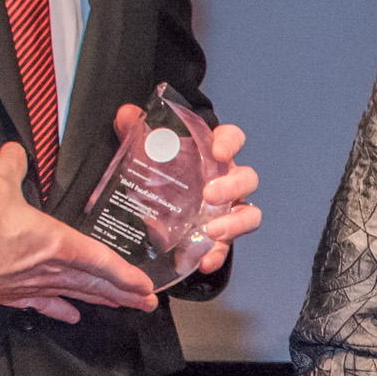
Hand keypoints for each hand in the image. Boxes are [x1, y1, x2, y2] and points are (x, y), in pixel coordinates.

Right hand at [0, 142, 158, 320]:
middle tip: (146, 304)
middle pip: (93, 284)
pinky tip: (72, 317)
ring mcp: (28, 285)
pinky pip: (42, 305)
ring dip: (100, 302)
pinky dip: (59, 310)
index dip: (125, 274)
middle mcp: (46, 269)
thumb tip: (16, 150)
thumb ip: (10, 164)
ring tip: (123, 308)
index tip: (146, 286)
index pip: (99, 260)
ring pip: (74, 295)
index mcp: (52, 243)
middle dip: (123, 294)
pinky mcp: (7, 295)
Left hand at [133, 107, 262, 282]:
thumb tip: (127, 114)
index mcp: (211, 155)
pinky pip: (227, 248)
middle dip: (233, 186)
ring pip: (249, 214)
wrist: (148, 212)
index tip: (218, 150)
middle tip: (210, 194)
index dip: (230, 142)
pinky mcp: (217, 238)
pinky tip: (203, 262)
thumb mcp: (142, 153)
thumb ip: (135, 132)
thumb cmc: (155, 176)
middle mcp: (226, 181)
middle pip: (247, 179)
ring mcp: (225, 211)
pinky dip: (217, 255)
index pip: (232, 139)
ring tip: (213, 230)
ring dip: (236, 223)